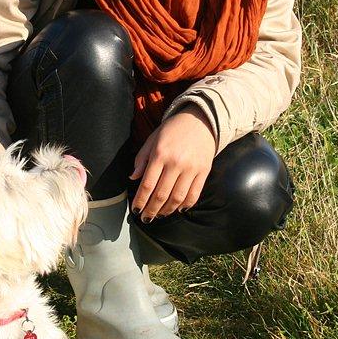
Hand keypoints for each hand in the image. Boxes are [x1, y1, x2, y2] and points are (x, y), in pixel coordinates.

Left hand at [129, 105, 216, 221]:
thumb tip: (133, 178)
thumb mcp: (153, 139)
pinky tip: (177, 209)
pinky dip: (185, 205)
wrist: (201, 120)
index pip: (147, 185)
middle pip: (161, 195)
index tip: (136, 210)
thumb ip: (142, 158)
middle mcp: (176, 163)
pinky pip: (194, 194)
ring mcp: (191, 168)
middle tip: (146, 218)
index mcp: (160, 154)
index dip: (140, 201)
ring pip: (177, 198)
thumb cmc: (173, 129)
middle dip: (151, 210)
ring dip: (167, 211)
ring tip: (160, 215)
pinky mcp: (204, 172)